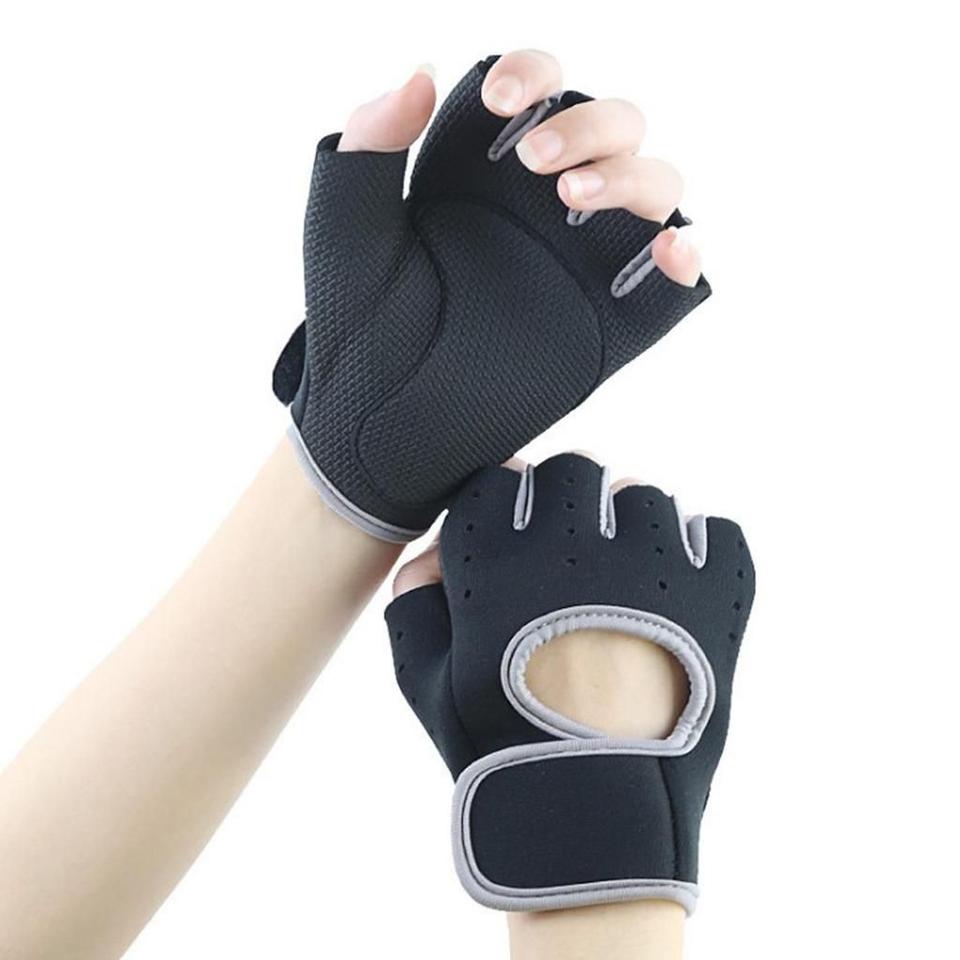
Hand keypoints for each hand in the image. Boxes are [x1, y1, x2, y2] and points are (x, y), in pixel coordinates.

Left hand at [275, 55, 710, 539]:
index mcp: (482, 173)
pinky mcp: (607, 328)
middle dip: (589, 125)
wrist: (377, 425)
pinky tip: (667, 251)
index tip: (502, 103)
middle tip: (536, 165)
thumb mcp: (343, 231)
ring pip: (654, 187)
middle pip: (614, 126)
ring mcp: (580, 265)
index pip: (537, 91)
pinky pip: (669, 285)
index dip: (533, 75)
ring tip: (573, 199)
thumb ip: (368, 146)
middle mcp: (540, 209)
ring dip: (633, 176)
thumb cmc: (355, 328)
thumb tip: (422, 75)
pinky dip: (685, 258)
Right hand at [385, 451, 754, 911]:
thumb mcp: (426, 680)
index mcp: (499, 559)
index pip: (501, 478)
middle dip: (562, 502)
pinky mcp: (716, 595)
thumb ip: (416, 602)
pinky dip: (700, 552)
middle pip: (573, 470)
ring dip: (629, 525)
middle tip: (566, 554)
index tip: (509, 536)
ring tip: (625, 578)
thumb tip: (434, 556)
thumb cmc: (501, 749)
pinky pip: (718, 532)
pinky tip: (677, 590)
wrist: (592, 816)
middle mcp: (575, 546)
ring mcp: (652, 565)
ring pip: (644, 494)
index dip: (501, 507)